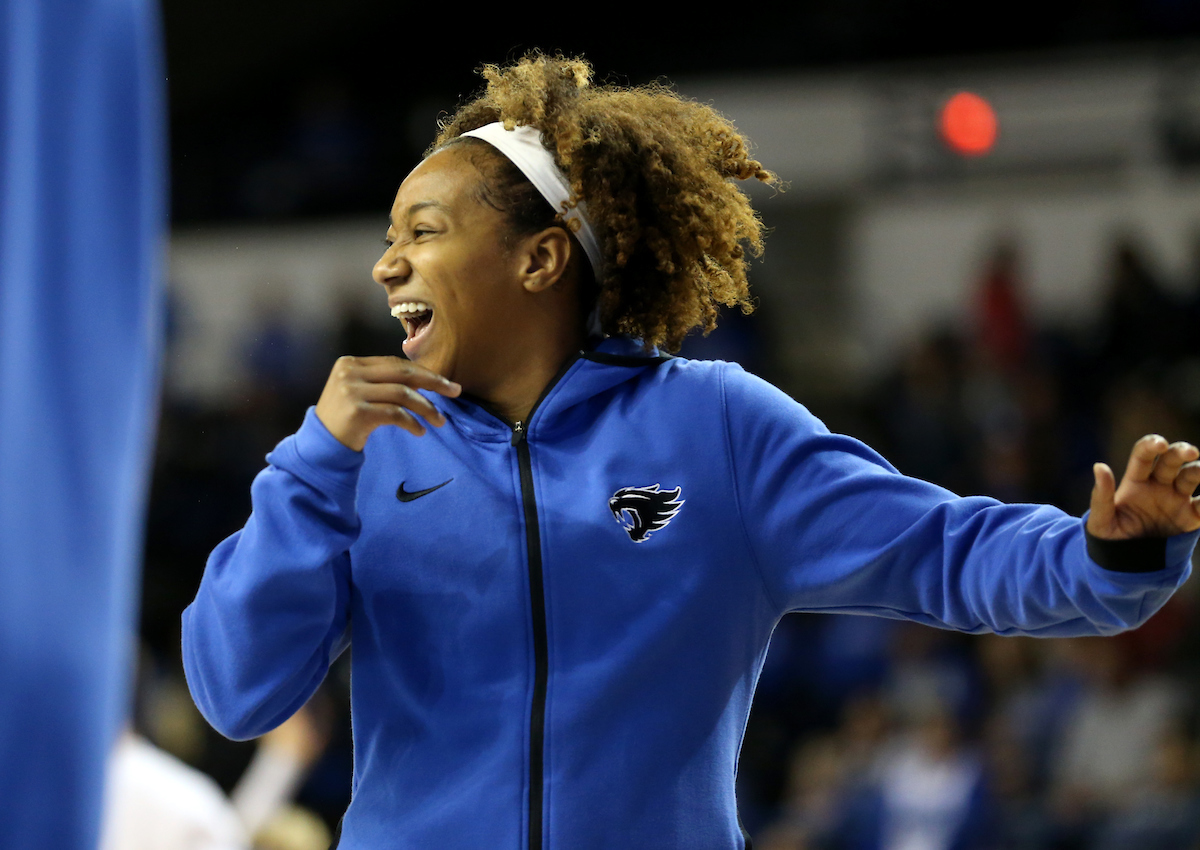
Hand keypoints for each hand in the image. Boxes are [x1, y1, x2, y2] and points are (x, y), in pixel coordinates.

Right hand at [315, 355, 460, 450]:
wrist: (321, 446)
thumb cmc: (346, 420)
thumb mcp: (360, 392)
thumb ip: (384, 382)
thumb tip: (427, 379)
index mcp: (351, 363)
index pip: (395, 363)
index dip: (424, 372)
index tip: (446, 383)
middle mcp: (349, 372)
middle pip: (402, 373)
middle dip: (433, 382)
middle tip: (456, 391)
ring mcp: (351, 391)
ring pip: (402, 394)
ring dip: (426, 407)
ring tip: (440, 421)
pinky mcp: (357, 411)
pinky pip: (395, 414)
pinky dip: (412, 422)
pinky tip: (420, 431)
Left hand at [1087, 434, 1199, 538]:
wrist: (1128, 564)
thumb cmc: (1109, 539)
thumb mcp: (1100, 521)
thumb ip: (1101, 496)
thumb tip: (1099, 466)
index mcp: (1135, 482)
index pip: (1144, 456)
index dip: (1152, 445)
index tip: (1160, 444)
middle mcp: (1159, 485)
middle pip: (1172, 460)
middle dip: (1181, 451)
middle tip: (1191, 452)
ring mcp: (1177, 499)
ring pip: (1192, 476)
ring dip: (1197, 470)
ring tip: (1198, 471)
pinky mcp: (1191, 518)